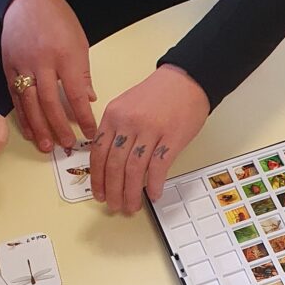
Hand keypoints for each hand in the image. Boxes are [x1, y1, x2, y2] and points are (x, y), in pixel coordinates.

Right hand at [1, 0, 97, 152]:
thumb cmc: (58, 19)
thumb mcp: (79, 42)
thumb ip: (82, 73)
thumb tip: (89, 100)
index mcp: (65, 56)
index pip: (76, 94)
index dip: (83, 116)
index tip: (90, 132)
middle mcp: (42, 62)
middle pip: (49, 102)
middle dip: (59, 127)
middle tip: (67, 145)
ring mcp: (22, 66)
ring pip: (29, 103)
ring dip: (38, 127)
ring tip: (46, 146)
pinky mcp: (8, 67)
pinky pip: (15, 96)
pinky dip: (22, 116)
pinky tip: (29, 130)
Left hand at [89, 65, 209, 213]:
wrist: (187, 79)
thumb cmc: (159, 94)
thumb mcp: (127, 105)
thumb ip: (116, 130)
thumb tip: (108, 163)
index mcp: (113, 115)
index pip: (98, 153)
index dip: (98, 178)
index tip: (99, 193)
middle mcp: (129, 123)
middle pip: (115, 165)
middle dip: (113, 191)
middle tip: (114, 206)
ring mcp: (151, 130)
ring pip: (134, 170)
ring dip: (131, 193)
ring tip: (131, 206)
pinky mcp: (172, 137)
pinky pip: (158, 167)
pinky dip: (155, 184)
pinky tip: (154, 194)